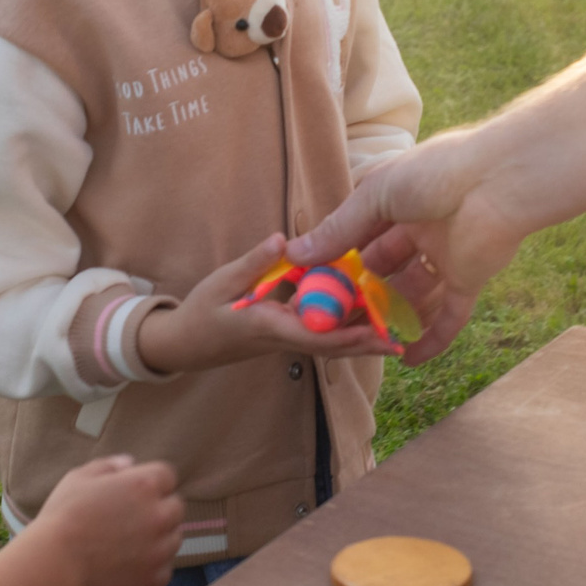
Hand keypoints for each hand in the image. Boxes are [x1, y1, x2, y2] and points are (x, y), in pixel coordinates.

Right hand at [26, 453, 185, 585]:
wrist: (53, 564)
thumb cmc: (62, 517)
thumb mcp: (79, 478)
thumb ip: (110, 465)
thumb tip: (130, 464)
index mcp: (145, 485)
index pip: (167, 476)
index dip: (149, 483)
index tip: (132, 494)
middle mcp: (160, 515)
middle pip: (175, 507)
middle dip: (157, 509)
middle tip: (128, 520)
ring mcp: (160, 549)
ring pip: (173, 538)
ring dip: (158, 538)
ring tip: (125, 544)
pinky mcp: (155, 578)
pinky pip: (165, 568)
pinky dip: (151, 567)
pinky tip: (125, 564)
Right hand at [134, 236, 395, 376]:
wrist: (184, 345)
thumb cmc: (201, 313)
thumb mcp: (221, 282)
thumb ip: (254, 262)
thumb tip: (283, 240)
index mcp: (268, 326)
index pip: (314, 335)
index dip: (347, 335)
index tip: (376, 333)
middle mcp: (284, 338)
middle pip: (332, 345)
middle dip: (366, 344)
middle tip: (400, 342)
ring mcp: (287, 339)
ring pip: (329, 341)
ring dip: (359, 336)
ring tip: (393, 328)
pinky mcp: (287, 335)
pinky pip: (319, 333)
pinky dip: (342, 325)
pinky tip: (363, 313)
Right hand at [288, 126, 532, 364]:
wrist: (496, 181)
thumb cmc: (435, 172)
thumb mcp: (375, 195)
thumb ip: (339, 228)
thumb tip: (295, 253)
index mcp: (397, 203)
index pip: (360, 238)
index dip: (338, 262)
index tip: (313, 287)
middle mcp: (419, 231)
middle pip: (384, 271)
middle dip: (360, 295)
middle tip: (333, 321)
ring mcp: (445, 257)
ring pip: (412, 297)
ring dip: (390, 319)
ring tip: (361, 343)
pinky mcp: (468, 279)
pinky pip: (449, 316)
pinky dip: (430, 339)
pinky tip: (407, 359)